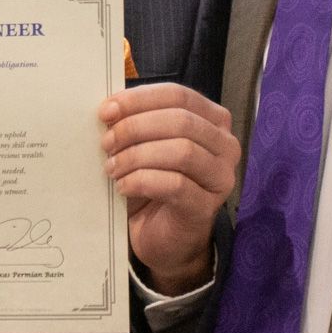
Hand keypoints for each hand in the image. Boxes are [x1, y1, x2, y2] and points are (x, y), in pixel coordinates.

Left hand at [100, 83, 239, 294]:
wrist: (162, 237)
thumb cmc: (154, 185)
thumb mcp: (146, 145)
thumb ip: (136, 122)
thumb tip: (110, 108)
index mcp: (212, 120)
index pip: (178, 95)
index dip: (139, 99)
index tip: (106, 111)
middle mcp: (225, 146)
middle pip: (181, 121)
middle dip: (136, 127)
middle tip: (106, 142)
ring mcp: (220, 178)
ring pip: (181, 151)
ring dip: (138, 156)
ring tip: (113, 167)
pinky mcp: (206, 207)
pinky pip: (175, 185)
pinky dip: (142, 181)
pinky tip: (123, 186)